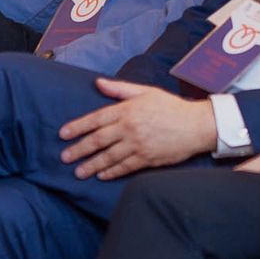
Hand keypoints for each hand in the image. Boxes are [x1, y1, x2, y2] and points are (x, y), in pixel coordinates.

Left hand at [58, 79, 216, 179]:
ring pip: (109, 156)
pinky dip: (111, 172)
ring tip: (78, 172)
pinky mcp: (147, 158)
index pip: (96, 119)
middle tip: (65, 157)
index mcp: (127, 110)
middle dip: (79, 149)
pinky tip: (101, 175)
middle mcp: (130, 128)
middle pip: (98, 140)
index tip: (63, 134)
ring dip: (91, 165)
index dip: (78, 127)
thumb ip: (119, 89)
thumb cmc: (171, 106)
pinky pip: (125, 167)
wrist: (196, 125)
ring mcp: (138, 145)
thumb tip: (97, 83)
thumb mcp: (145, 92)